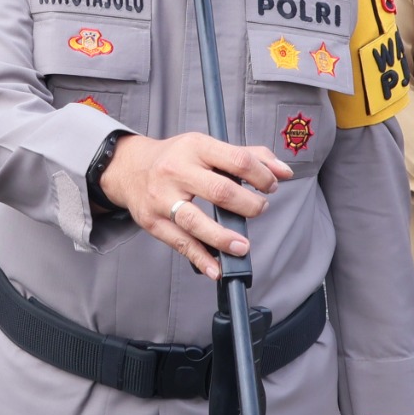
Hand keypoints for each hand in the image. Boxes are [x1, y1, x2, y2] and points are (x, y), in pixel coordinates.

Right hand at [99, 131, 291, 277]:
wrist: (129, 168)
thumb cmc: (175, 158)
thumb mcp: (207, 147)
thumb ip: (249, 156)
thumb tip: (284, 171)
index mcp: (195, 147)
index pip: (236, 160)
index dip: (261, 175)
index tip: (270, 186)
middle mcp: (177, 171)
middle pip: (220, 191)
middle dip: (248, 205)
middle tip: (259, 209)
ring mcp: (163, 198)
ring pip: (196, 221)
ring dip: (223, 237)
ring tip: (242, 247)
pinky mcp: (154, 222)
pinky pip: (180, 244)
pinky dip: (200, 258)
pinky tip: (216, 268)